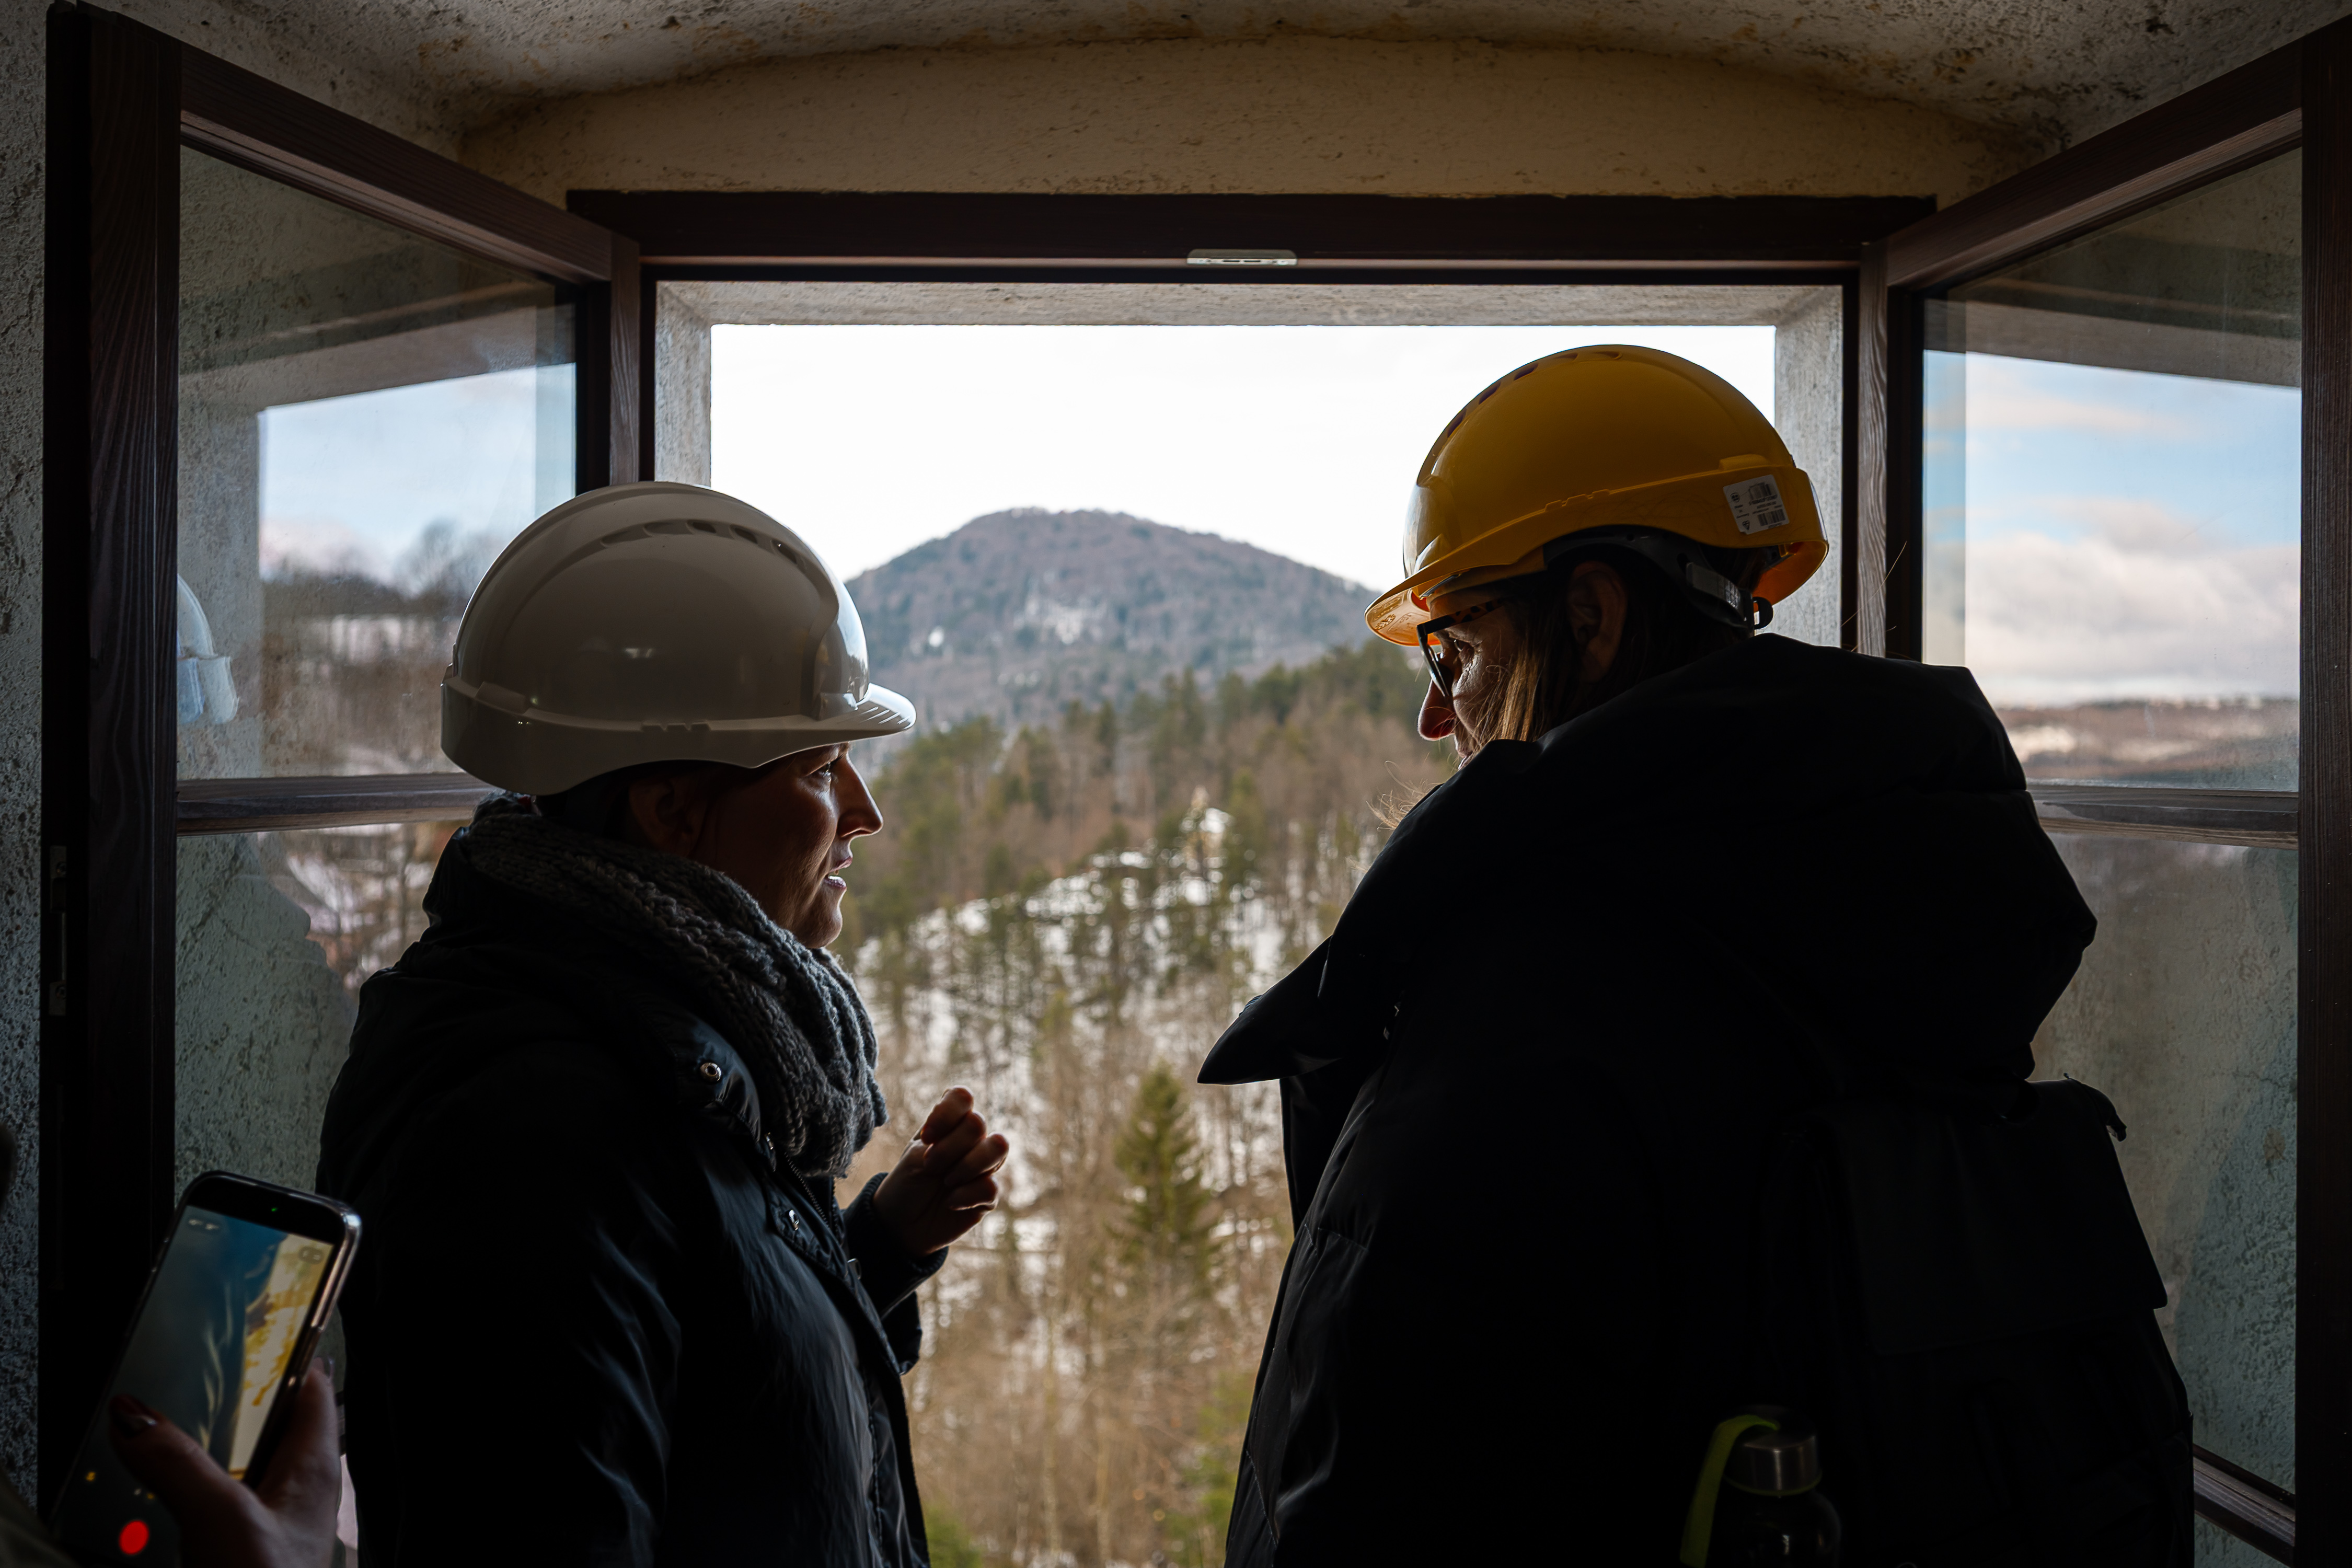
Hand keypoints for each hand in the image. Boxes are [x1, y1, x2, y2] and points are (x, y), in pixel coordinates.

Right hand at [107, 1359, 340, 1567]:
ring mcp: (269, 1522)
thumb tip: (133, 1414)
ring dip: (203, 1447)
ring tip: (159, 1425)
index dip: (286, 1351)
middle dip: (229, 1400)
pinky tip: (160, 1491)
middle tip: (187, 1372)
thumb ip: (178, 1463)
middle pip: (268, 1424)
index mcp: (313, 1466)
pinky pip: (215, 1504)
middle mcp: (296, 1490)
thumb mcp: (220, 1515)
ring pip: (237, 1465)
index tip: (252, 1324)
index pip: (311, 1385)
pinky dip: (189, 1489)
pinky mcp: (240, 1549)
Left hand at [871, 1087, 1008, 1256]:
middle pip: (978, 1123)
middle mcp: (970, 1140)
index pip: (962, 1097)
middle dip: (949, 1148)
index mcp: (949, 1124)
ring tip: (946, 1182)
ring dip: (967, 1165)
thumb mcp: (914, 1157)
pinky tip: (950, 1204)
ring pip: (999, 1147)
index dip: (947, 1113)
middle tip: (930, 1166)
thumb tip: (981, 1142)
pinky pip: (992, 1186)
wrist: (901, 1225)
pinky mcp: (989, 1195)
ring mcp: (983, 1166)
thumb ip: (943, 1143)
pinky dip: (966, 1196)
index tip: (927, 1138)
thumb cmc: (906, 1185)